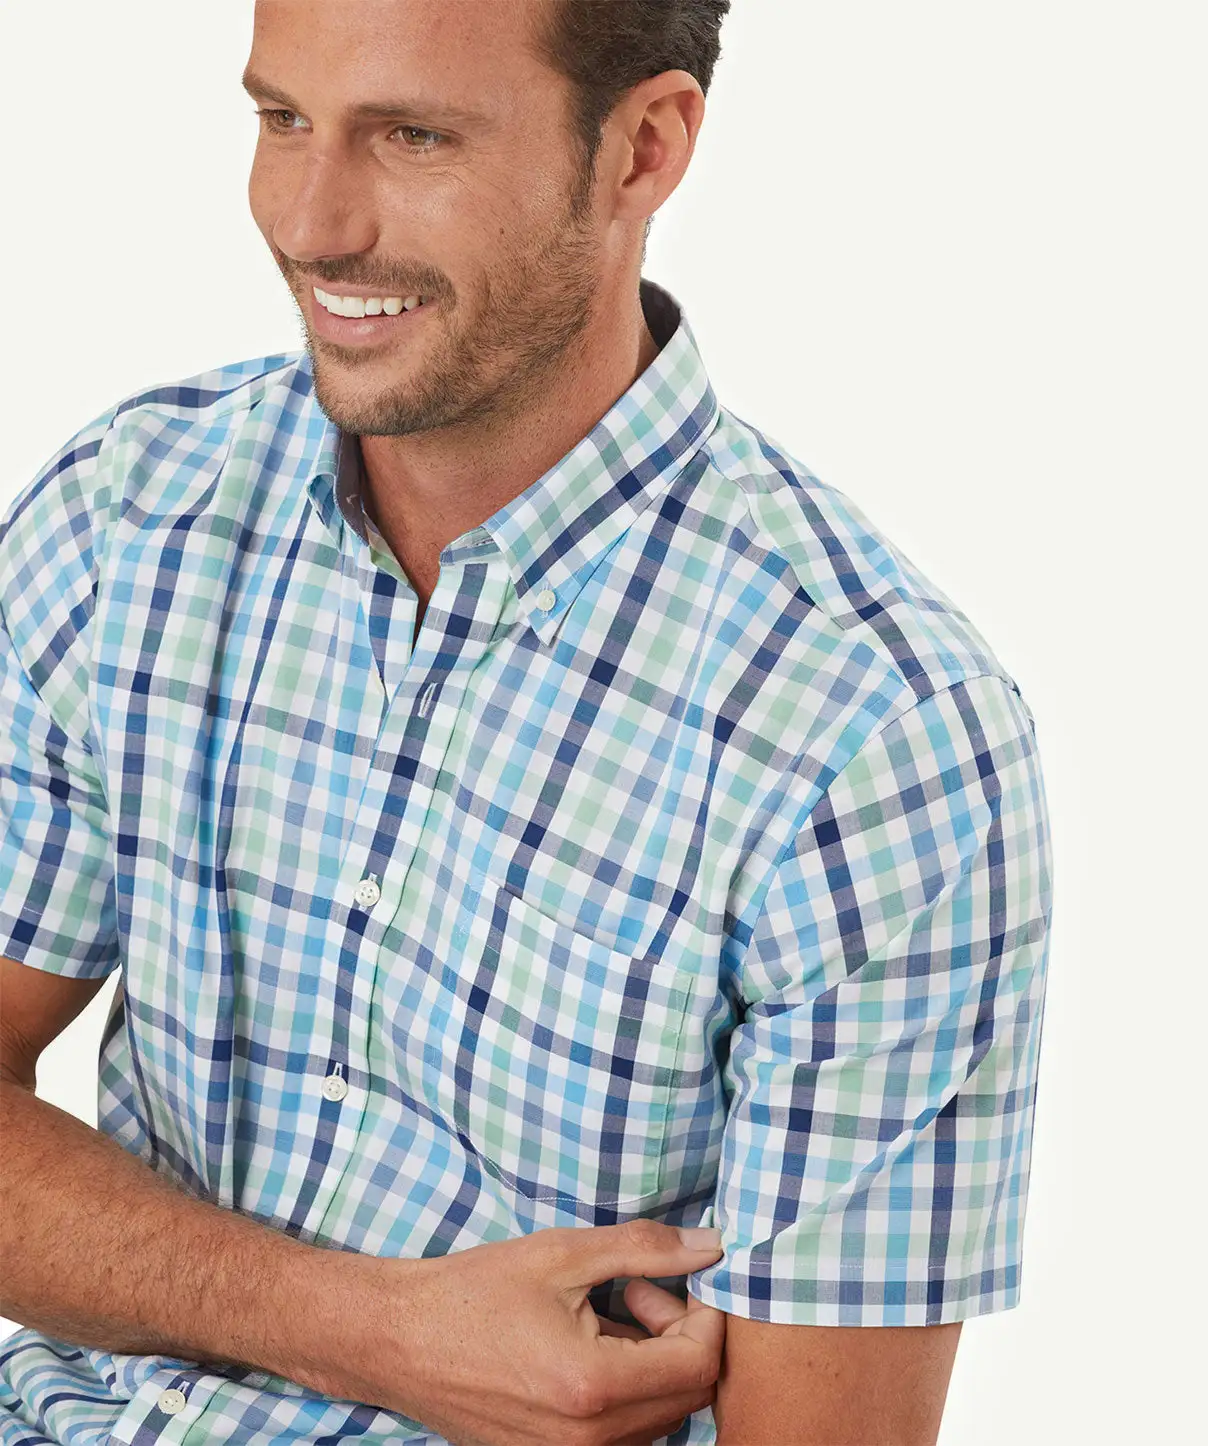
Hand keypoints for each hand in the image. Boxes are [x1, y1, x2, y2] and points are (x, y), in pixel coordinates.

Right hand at [327, 1218, 725, 1445]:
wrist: (399, 1339)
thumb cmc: (475, 1291)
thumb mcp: (562, 1254)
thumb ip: (644, 1249)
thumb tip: (712, 1246)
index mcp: (593, 1388)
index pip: (699, 1364)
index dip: (696, 1314)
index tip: (649, 1284)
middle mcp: (587, 1441)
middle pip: (686, 1397)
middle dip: (676, 1339)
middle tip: (632, 1296)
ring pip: (657, 1420)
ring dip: (652, 1367)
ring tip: (605, 1321)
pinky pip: (620, 1437)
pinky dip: (623, 1394)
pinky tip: (586, 1352)